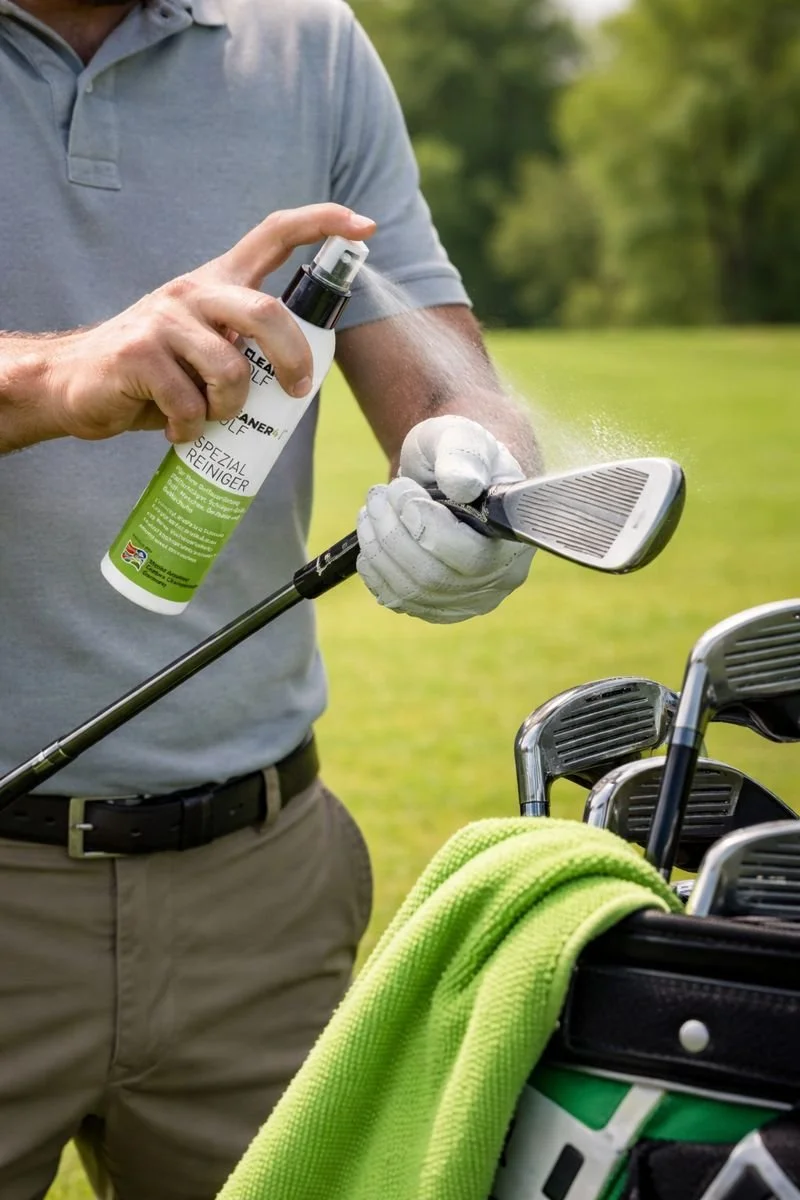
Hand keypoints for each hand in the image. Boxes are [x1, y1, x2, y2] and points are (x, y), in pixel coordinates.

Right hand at [40, 205, 375, 444]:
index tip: (365, 226)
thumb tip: (305, 373)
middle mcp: (193, 292)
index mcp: (217, 283)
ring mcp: (163, 320)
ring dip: (230, 408)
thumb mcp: (205, 346)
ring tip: (209, 417)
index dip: (322, 224)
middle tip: (295, 391)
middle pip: (266, 313)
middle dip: (292, 359)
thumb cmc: (156, 372)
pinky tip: (178, 430)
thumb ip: (245, 344)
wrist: (76, 384)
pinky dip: (192, 429)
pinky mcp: (138, 355)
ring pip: (231, 371)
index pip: (274, 234)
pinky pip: (190, 404)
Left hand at [357, 416, 534, 622]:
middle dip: (393, 533)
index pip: (471, 556)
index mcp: (514, 540)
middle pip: (434, 577)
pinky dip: (375, 569)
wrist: (454, 477)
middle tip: (378, 494)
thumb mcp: (463, 439)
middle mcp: (499, 579)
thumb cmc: (461, 456)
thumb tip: (461, 484)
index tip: (401, 489)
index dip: (427, 527)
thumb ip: (463, 455)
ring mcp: (469, 600)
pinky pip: (398, 600)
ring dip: (378, 547)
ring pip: (411, 591)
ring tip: (372, 510)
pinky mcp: (439, 608)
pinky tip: (372, 539)